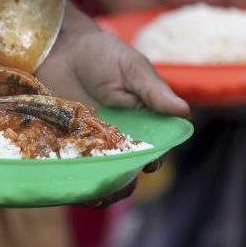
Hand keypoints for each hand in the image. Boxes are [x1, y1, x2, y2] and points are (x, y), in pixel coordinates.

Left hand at [36, 5, 188, 207]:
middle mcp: (124, 136)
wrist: (61, 49)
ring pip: (105, 175)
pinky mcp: (70, 145)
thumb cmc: (103, 54)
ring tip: (96, 197)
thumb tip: (184, 110)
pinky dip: (77, 183)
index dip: (155, 159)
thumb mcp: (131, 68)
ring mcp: (96, 143)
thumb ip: (153, 91)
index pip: (157, 146)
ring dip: (103, 190)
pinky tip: (74, 191)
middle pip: (130, 168)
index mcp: (146, 120)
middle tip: (117, 187)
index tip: (148, 165)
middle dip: (126, 182)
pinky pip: (77, 170)